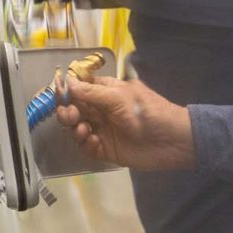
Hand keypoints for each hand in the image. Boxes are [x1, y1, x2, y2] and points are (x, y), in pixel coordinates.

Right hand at [54, 74, 194, 170]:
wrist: (175, 141)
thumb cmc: (149, 112)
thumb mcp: (120, 97)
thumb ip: (91, 92)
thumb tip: (67, 82)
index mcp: (105, 93)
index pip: (79, 89)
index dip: (66, 92)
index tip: (58, 95)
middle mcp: (101, 111)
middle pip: (73, 110)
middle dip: (67, 112)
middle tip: (69, 116)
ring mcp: (103, 130)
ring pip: (76, 128)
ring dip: (74, 128)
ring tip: (83, 130)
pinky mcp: (106, 150)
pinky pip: (86, 147)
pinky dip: (85, 144)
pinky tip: (93, 141)